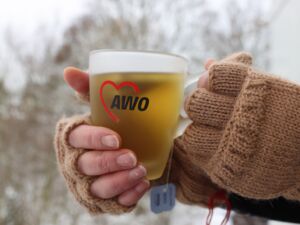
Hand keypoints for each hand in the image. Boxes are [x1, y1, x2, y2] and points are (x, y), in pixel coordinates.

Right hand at [63, 67, 149, 206]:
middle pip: (84, 166)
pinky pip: (114, 203)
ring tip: (140, 171)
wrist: (153, 142)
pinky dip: (128, 196)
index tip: (115, 138)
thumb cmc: (125, 121)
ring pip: (97, 188)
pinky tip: (143, 185)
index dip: (92, 139)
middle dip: (107, 162)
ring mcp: (94, 181)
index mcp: (78, 136)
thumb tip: (68, 72)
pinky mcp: (110, 196)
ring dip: (118, 181)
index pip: (76, 139)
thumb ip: (90, 87)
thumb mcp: (110, 102)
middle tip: (131, 157)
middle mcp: (80, 160)